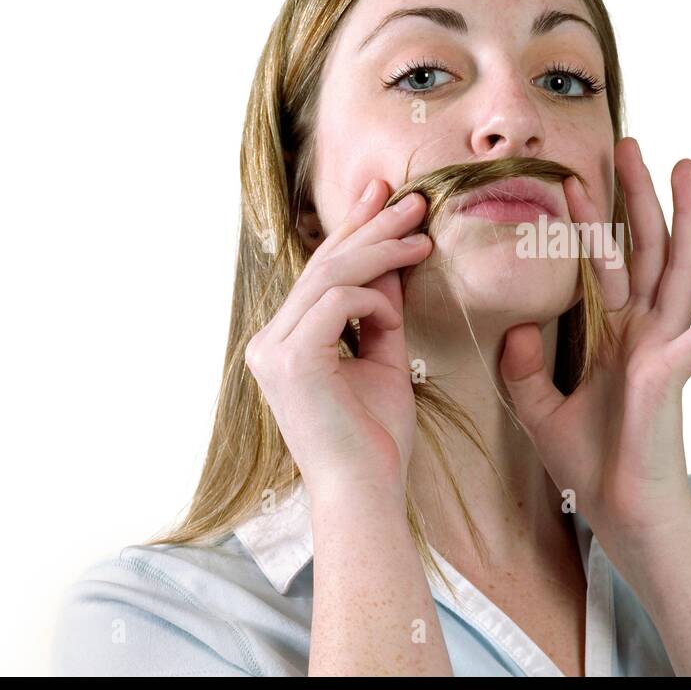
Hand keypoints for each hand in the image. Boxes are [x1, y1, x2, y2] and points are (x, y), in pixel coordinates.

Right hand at [244, 182, 431, 494]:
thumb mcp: (384, 358)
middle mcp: (270, 342)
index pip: (320, 273)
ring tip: (421, 236)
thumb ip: (382, 310)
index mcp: (285, 342)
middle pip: (322, 266)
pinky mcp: (291, 362)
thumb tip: (394, 258)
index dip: (353, 230)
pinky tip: (396, 311)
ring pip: (328, 276)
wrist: (367, 492)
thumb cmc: (376, 437)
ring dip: (379, 250)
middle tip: (412, 199)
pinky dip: (373, 300)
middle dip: (369, 225)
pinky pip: (336, 304)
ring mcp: (274, 351)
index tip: (386, 197)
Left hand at [498, 137, 690, 539]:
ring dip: (685, 219)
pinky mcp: (676, 375)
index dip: (591, 221)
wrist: (617, 513)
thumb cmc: (589, 463)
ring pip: (678, 270)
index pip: (604, 263)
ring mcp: (665, 348)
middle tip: (628, 144)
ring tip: (687, 167)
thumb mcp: (538, 408)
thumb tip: (515, 326)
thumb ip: (521, 368)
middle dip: (637, 196)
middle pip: (644, 249)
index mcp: (615, 334)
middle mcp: (644, 332)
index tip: (576, 178)